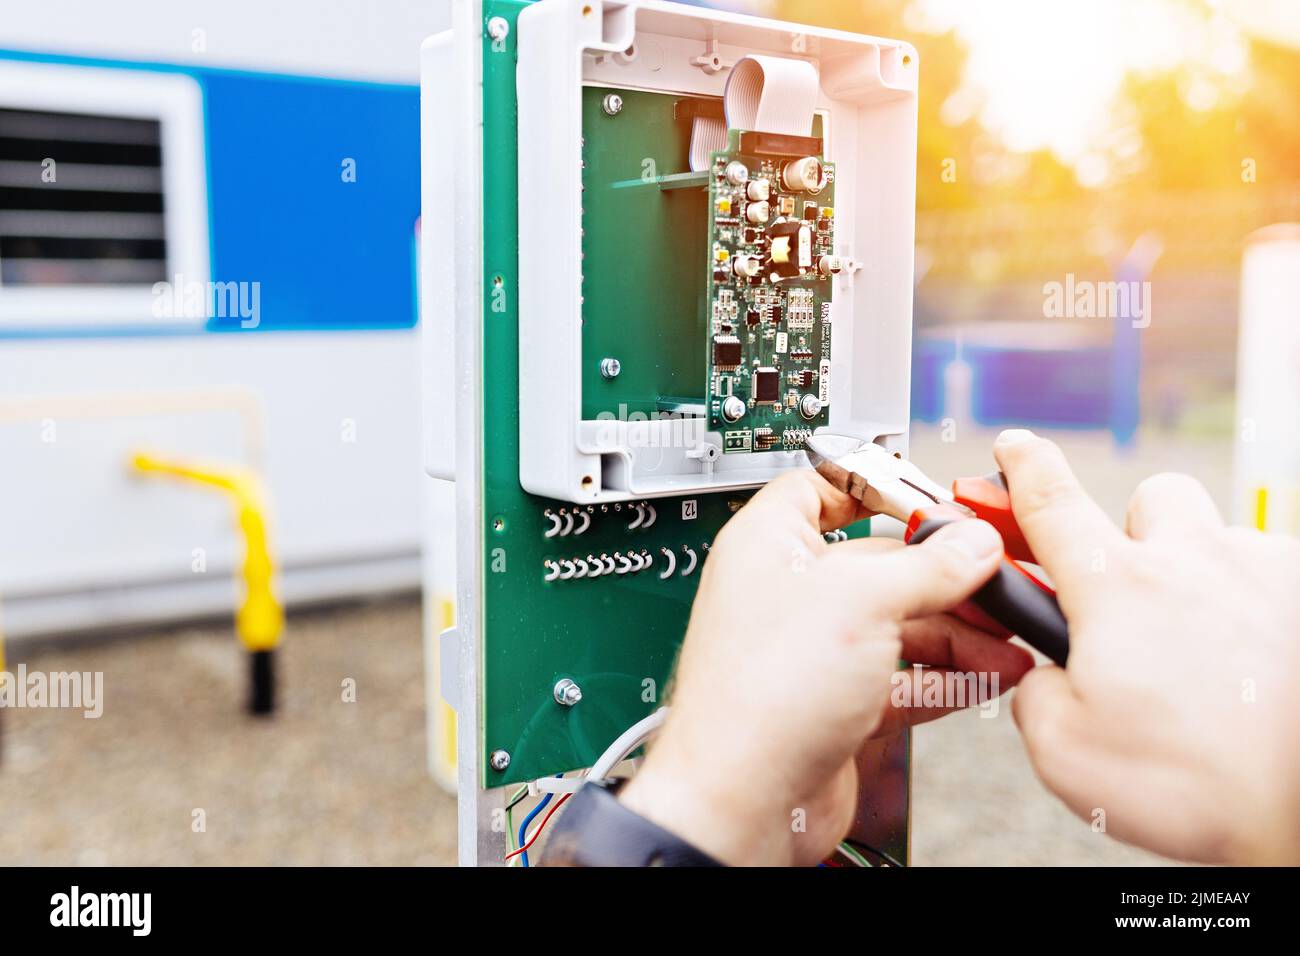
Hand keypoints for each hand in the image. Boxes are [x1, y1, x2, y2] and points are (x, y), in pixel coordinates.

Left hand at [620, 468, 1033, 865]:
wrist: (744, 800)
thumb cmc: (761, 694)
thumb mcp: (860, 602)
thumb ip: (927, 566)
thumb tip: (971, 543)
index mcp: (770, 544)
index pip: (821, 487)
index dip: (878, 486)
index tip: (932, 499)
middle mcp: (788, 593)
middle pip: (880, 562)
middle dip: (945, 574)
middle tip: (999, 581)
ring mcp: (812, 651)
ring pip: (898, 624)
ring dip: (958, 632)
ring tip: (1010, 642)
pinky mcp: (836, 703)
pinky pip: (902, 678)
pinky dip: (945, 675)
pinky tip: (988, 676)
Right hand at [996, 429, 1299, 863]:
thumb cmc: (1194, 783)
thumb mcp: (1064, 751)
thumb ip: (1033, 695)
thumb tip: (1047, 676)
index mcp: (1116, 589)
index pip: (1052, 502)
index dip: (1025, 466)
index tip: (1015, 445)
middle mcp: (1191, 560)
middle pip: (1154, 500)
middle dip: (1140, 533)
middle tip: (1140, 593)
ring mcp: (1263, 570)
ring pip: (1221, 540)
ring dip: (1205, 577)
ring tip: (1211, 648)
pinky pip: (1277, 576)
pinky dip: (1261, 609)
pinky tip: (1258, 666)